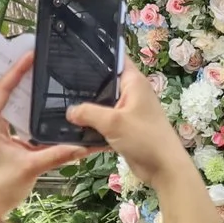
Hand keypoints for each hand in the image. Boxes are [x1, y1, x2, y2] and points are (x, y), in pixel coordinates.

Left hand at [0, 51, 94, 218]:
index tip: (31, 53)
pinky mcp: (1, 145)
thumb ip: (57, 154)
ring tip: (43, 78)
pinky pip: (16, 124)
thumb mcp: (28, 168)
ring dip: (26, 96)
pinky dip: (29, 117)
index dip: (17, 69)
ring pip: (11, 108)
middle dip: (21, 76)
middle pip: (5, 92)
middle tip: (38, 58)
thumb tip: (82, 145)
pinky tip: (44, 111)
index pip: (2, 88)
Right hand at [66, 65, 193, 189]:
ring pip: (103, 104)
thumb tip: (69, 111)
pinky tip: (73, 126)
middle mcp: (132, 93)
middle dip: (86, 84)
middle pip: (105, 82)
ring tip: (60, 103)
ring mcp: (128, 111)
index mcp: (134, 82)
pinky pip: (105, 122)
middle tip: (59, 82)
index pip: (115, 59)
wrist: (164, 168)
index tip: (73, 54)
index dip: (97, 54)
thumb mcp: (113, 122)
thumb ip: (88, 113)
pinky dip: (93, 124)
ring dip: (88, 108)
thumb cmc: (144, 138)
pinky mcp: (125, 128)